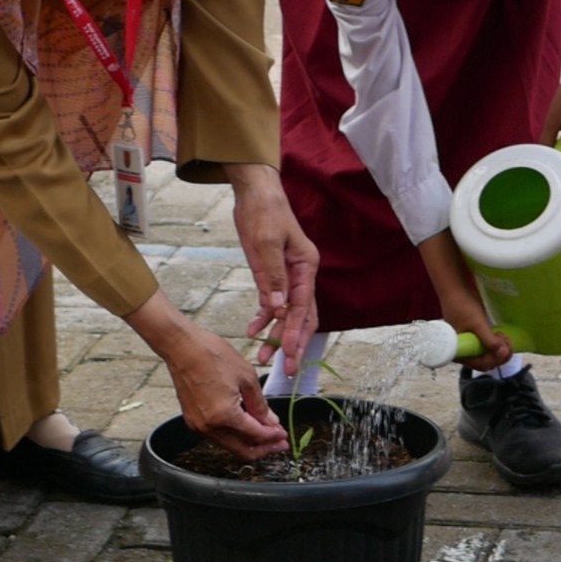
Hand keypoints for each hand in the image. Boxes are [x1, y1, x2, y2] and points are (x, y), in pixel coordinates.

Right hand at [125, 292, 287, 458]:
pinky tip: (246, 425)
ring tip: (265, 433)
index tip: (283, 436)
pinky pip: (218, 435)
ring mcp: (198, 425)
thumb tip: (270, 421)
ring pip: (230, 445)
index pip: (255, 436)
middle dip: (264, 448)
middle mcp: (209, 426)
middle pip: (242, 451)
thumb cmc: (211, 354)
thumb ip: (260, 404)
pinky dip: (234, 434)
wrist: (181, 346)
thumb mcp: (246, 376)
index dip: (273, 437)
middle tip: (279, 443)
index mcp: (224, 415)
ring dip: (249, 442)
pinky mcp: (193, 420)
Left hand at [226, 163, 319, 377]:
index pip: (304, 307)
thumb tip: (277, 310)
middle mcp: (302, 274)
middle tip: (284, 368)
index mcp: (307, 266)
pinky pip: (273, 304)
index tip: (289, 355)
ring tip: (263, 356)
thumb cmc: (264, 212)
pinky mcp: (274, 276)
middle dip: (293, 343)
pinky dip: (265, 319)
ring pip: (288, 315)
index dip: (296, 333)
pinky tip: (253, 331)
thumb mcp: (266, 242)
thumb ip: (272, 277)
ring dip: (278, 336)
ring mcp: (289, 277)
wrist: (255, 192)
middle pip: (303, 317)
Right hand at [418, 231, 510, 369]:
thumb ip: (489, 340)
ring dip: (500, 349)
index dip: (495, 359)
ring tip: (504, 337)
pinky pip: (487, 345)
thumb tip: (502, 353)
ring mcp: (470, 343)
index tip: (504, 348)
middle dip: (499, 354)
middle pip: (486, 361)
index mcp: (460, 352)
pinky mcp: (474, 336)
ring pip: (488, 354)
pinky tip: (501, 335)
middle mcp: (464, 350)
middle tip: (507, 342)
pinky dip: (496, 343)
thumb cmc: (463, 307)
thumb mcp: (478, 324)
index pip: (481, 364)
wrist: (456, 290)